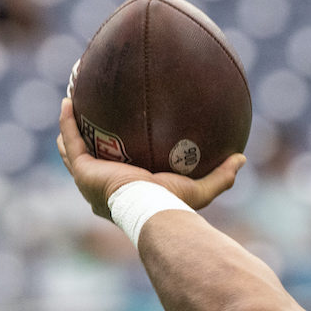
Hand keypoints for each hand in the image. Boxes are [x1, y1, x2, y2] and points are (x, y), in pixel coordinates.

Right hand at [56, 98, 244, 219]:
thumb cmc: (174, 204)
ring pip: (72, 148)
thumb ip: (221, 175)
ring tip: (71, 101)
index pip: (115, 174)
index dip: (111, 157)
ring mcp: (89, 179)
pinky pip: (72, 139)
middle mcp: (102, 188)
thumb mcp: (201, 188)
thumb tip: (242, 159)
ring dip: (70, 126)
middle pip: (87, 160)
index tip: (115, 139)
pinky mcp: (83, 171)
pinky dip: (68, 121)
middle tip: (87, 117)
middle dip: (84, 139)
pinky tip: (69, 100)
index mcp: (124, 193)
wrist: (154, 210)